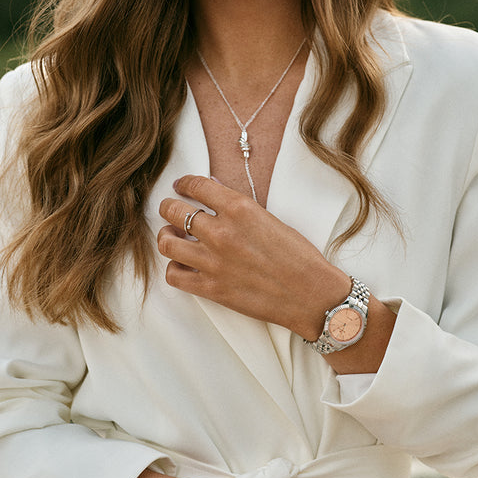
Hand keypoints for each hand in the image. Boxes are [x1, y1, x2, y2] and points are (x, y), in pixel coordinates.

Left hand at [158, 174, 348, 336]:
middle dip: (168, 206)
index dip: (184, 183)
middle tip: (171, 209)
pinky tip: (183, 263)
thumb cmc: (298, 256)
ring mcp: (213, 262)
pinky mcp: (211, 288)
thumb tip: (213, 191)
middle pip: (174, 211)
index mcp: (239, 209)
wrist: (310, 294)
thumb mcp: (270, 218)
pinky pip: (174, 275)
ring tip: (172, 235)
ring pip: (167, 242)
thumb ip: (239, 206)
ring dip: (166, 235)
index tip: (180, 185)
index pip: (197, 186)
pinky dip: (174, 266)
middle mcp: (221, 232)